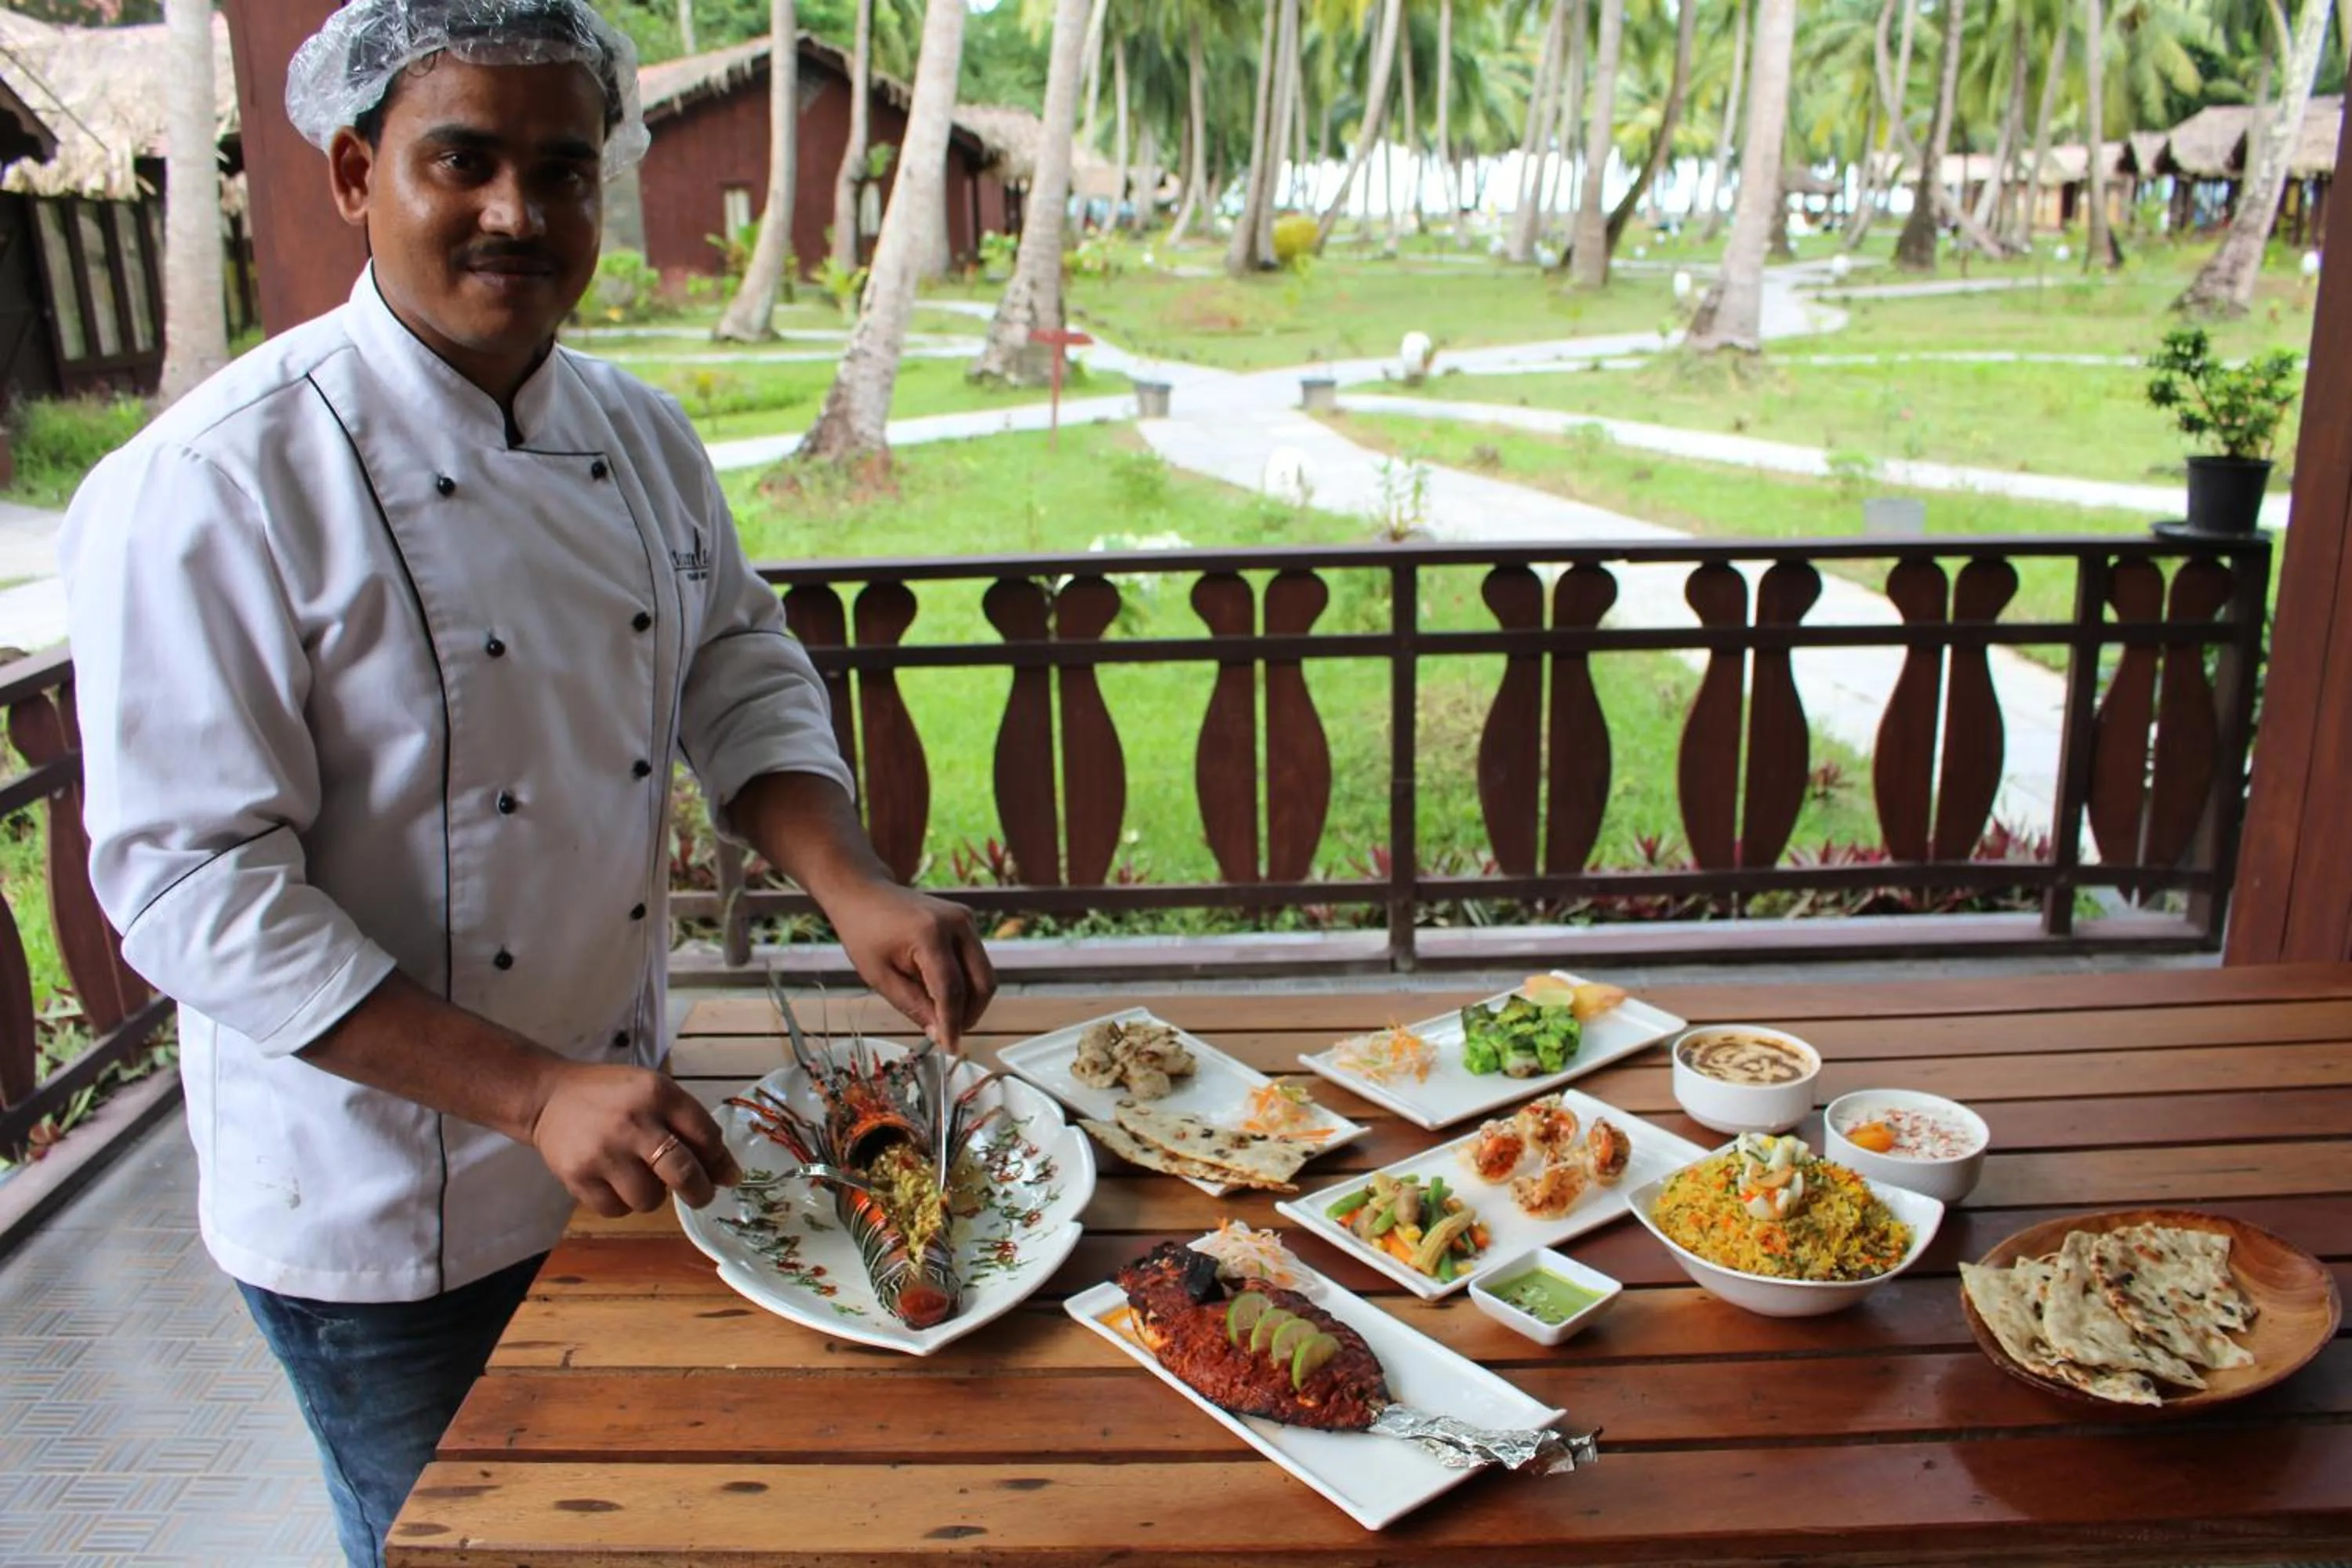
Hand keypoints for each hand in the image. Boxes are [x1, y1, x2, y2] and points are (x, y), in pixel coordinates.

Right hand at [527, 1062, 741, 1217]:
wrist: (548, 1096)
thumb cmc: (613, 1096)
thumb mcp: (653, 1091)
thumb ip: (690, 1125)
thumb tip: (728, 1174)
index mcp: (657, 1094)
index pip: (706, 1136)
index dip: (720, 1162)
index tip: (726, 1176)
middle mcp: (632, 1123)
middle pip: (683, 1173)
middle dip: (700, 1192)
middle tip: (700, 1195)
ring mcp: (603, 1153)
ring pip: (650, 1200)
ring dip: (653, 1196)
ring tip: (641, 1176)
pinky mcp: (578, 1177)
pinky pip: (617, 1210)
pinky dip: (623, 1203)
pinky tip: (615, 1182)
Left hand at [826, 879, 996, 1049]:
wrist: (865, 893)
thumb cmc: (864, 933)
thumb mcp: (879, 976)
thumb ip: (912, 1005)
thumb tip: (939, 1033)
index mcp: (930, 935)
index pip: (951, 990)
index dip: (952, 1023)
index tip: (950, 1047)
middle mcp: (957, 923)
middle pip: (982, 983)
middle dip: (969, 1014)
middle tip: (949, 1033)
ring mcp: (965, 919)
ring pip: (984, 975)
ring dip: (969, 1001)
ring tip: (941, 1013)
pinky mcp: (967, 921)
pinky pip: (976, 962)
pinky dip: (966, 984)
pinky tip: (940, 991)